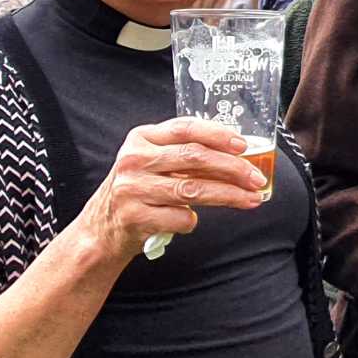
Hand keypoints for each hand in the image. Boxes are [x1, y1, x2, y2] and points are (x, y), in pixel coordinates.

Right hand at [70, 118, 266, 261]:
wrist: (100, 229)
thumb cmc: (137, 191)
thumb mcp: (151, 162)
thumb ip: (182, 152)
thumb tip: (238, 155)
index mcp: (141, 138)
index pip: (185, 128)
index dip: (218, 135)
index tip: (243, 145)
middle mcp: (134, 160)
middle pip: (194, 158)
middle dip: (233, 168)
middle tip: (257, 178)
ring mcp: (132, 189)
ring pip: (193, 189)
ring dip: (229, 195)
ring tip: (251, 199)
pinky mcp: (135, 217)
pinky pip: (180, 217)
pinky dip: (192, 220)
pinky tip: (191, 220)